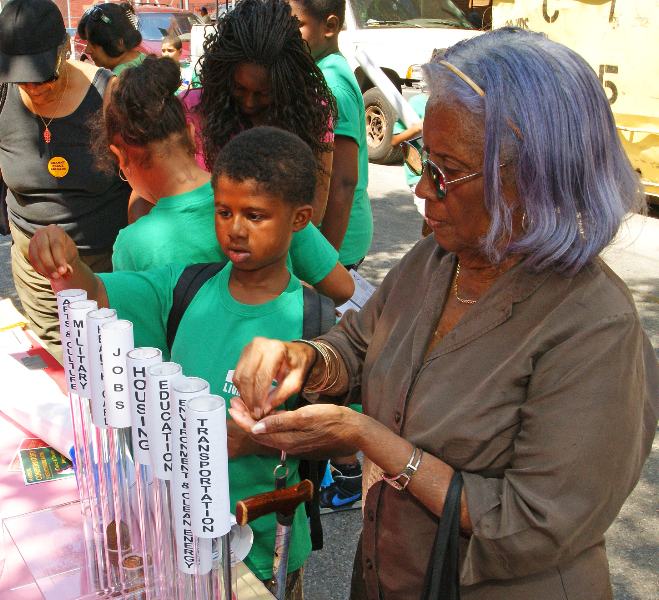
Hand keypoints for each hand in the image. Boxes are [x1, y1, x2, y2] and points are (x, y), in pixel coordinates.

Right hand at [29, 225, 77, 280]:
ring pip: (35, 256)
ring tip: (55, 279)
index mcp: (55, 230)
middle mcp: (42, 232)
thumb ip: (67, 261)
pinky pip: (33, 261)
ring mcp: (33, 240)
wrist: (61, 250)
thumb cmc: (68, 250)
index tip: (63, 271)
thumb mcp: (70, 254)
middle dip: (50, 265)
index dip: (59, 259)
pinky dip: (40, 270)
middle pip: (43, 250)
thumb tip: (63, 273)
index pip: (55, 244)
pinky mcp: (30, 249)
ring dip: (44, 270)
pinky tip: (48, 276)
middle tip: (58, 277)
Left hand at [229, 397, 360, 457]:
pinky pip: (277, 433)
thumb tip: (255, 428)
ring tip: (245, 405)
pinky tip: (266, 412)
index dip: (242, 419)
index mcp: (287, 440)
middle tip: (235, 401)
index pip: (256, 432)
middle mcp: (287, 445)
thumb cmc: (332, 419)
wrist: (353, 431)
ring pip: (266, 434)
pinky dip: (266, 422)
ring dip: (254, 420)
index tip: (233, 405)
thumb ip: (280, 423)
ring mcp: (293, 443)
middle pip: (258, 434)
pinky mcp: (299, 439)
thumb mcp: (306, 416)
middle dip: (244, 418)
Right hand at [232, 338, 316, 419]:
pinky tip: (250, 396)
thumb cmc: (297, 366)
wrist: (296, 352)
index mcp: (275, 350)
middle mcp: (259, 345)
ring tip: (252, 406)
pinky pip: (238, 374)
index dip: (258, 397)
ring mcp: (250, 347)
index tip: (259, 413)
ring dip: (243, 394)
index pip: (261, 377)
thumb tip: (263, 410)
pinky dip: (242, 388)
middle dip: (249, 398)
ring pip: (239, 376)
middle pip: (247, 377)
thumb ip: (280, 396)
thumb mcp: (295, 382)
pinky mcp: (244, 353)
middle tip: (253, 413)